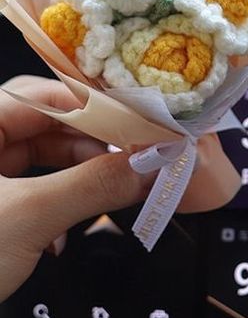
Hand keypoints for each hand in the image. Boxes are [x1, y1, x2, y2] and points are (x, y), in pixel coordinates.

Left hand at [0, 76, 150, 303]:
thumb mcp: (30, 217)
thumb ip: (94, 185)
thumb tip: (148, 165)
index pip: (43, 94)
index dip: (96, 105)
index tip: (139, 120)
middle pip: (46, 121)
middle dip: (93, 139)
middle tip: (134, 152)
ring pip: (41, 152)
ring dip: (80, 170)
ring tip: (113, 186)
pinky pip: (32, 182)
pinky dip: (59, 196)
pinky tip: (71, 223)